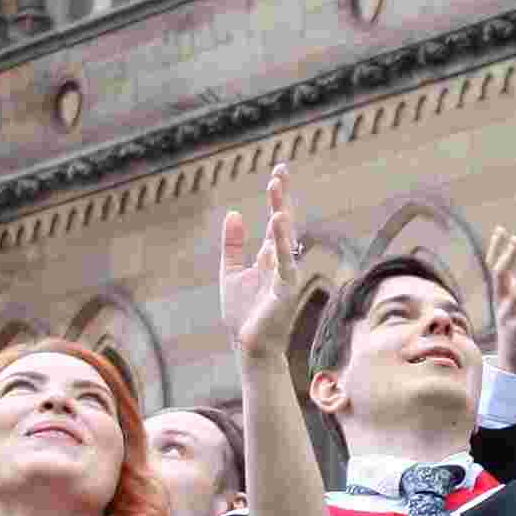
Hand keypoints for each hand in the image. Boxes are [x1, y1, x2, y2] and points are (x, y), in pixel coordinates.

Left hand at [216, 157, 302, 371]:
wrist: (248, 345)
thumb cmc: (243, 313)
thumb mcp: (230, 271)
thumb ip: (233, 244)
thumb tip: (234, 212)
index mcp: (269, 256)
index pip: (276, 220)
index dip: (277, 196)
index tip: (279, 171)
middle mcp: (281, 261)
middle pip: (284, 222)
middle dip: (282, 196)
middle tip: (280, 170)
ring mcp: (285, 274)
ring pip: (285, 238)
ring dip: (281, 212)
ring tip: (276, 187)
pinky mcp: (285, 289)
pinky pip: (285, 261)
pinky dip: (283, 242)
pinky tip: (279, 221)